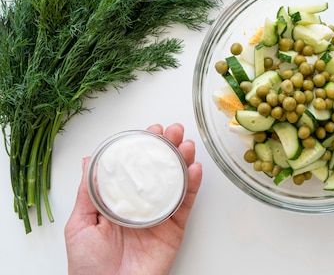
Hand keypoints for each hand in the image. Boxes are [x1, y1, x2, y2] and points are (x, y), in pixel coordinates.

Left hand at [65, 123, 202, 274]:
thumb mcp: (80, 225)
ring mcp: (159, 215)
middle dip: (167, 148)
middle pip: (158, 170)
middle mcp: (141, 205)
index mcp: (117, 201)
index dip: (142, 148)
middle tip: (173, 130)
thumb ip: (88, 192)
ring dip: (183, 160)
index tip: (150, 130)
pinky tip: (194, 169)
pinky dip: (192, 185)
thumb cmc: (88, 267)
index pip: (133, 168)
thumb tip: (89, 160)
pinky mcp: (174, 229)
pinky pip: (185, 204)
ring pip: (175, 182)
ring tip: (186, 144)